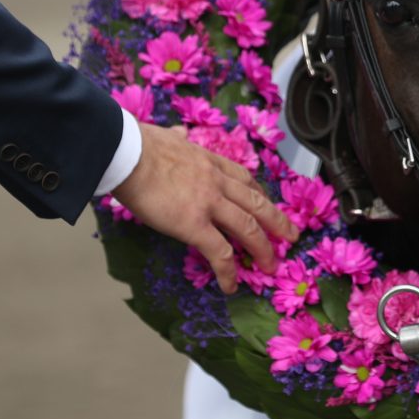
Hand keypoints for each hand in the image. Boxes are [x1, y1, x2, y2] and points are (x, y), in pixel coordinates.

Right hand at [111, 123, 299, 293]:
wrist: (127, 152)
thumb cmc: (138, 144)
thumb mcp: (168, 136)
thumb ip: (177, 139)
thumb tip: (176, 133)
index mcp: (210, 161)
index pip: (244, 179)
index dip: (259, 194)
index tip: (267, 204)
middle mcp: (217, 182)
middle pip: (257, 203)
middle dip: (277, 221)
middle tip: (291, 236)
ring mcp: (209, 203)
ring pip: (248, 228)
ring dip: (263, 248)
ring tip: (271, 265)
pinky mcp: (194, 224)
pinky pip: (219, 253)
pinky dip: (228, 271)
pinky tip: (231, 285)